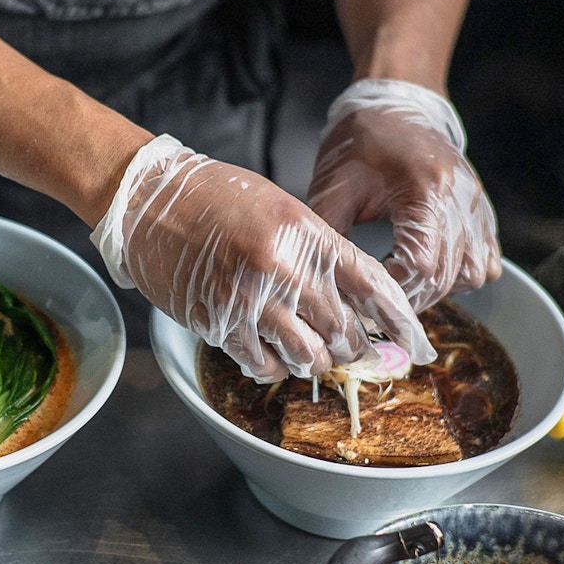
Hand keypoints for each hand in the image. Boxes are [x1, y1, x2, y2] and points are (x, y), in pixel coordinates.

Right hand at [91, 135, 435, 382]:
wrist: (147, 197)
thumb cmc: (215, 197)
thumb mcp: (281, 208)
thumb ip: (318, 250)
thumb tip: (354, 300)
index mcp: (306, 232)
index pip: (372, 286)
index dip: (400, 322)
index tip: (416, 345)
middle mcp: (283, 267)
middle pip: (345, 330)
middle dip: (354, 348)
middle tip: (351, 349)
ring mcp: (249, 298)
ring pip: (309, 356)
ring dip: (314, 361)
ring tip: (308, 352)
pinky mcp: (217, 323)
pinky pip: (263, 365)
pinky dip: (273, 367)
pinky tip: (268, 353)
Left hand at [308, 79, 500, 311]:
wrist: (395, 104)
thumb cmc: (359, 143)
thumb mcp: (332, 188)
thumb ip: (330, 236)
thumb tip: (325, 282)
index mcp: (424, 189)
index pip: (421, 265)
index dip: (394, 287)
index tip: (369, 288)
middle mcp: (460, 199)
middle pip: (449, 276)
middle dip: (413, 296)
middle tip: (382, 295)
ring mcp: (476, 205)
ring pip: (475, 273)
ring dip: (440, 288)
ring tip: (406, 279)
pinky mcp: (482, 210)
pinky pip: (488, 260)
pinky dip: (462, 274)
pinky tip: (430, 266)